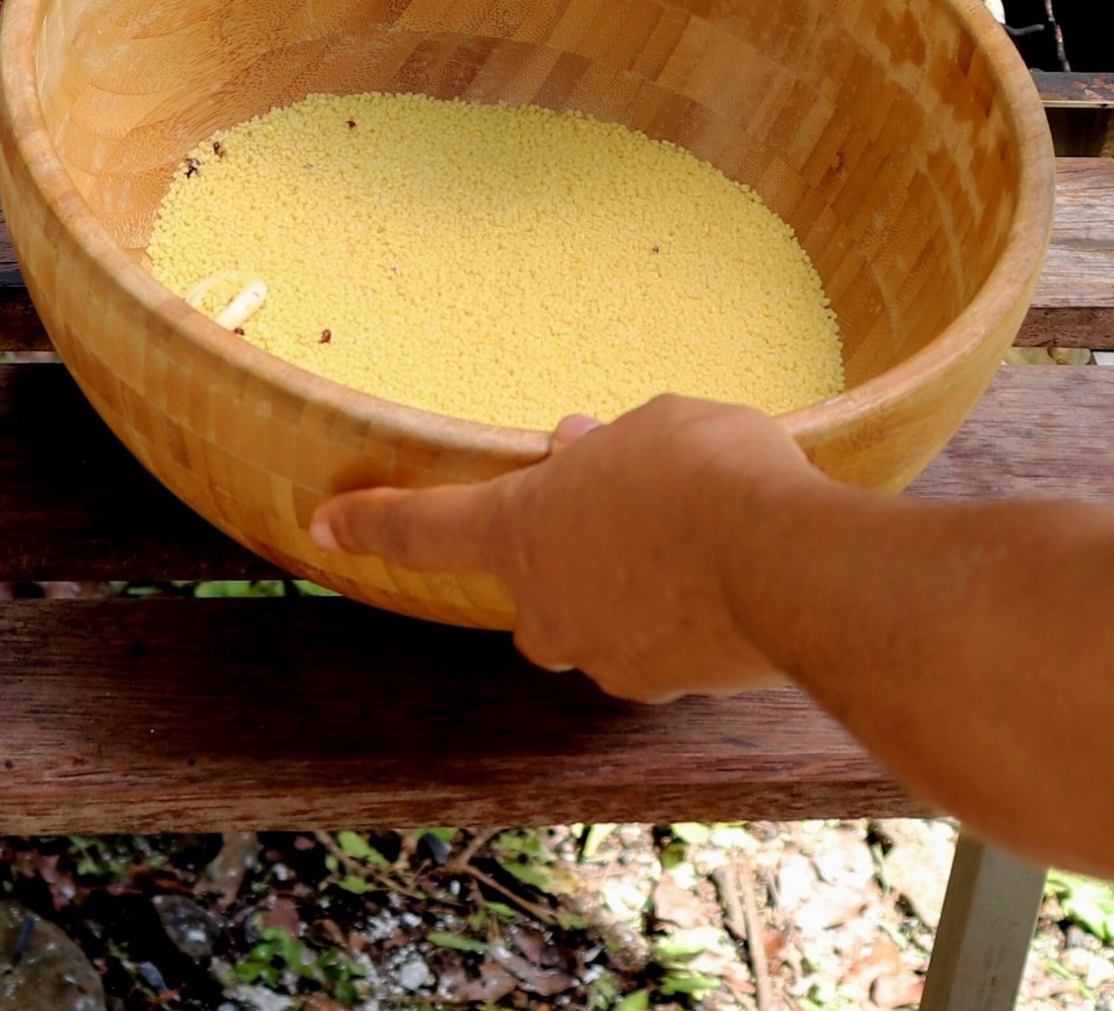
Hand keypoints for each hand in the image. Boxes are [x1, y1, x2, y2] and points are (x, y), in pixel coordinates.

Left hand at [312, 394, 823, 699]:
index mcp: (521, 526)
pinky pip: (655, 642)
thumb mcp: (654, 427)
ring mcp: (604, 653)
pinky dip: (677, 614)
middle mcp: (547, 604)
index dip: (370, 521)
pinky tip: (725, 579)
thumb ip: (608, 448)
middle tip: (621, 506)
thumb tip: (584, 450)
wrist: (792, 568)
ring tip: (696, 537)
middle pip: (529, 585)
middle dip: (564, 551)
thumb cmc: (711, 474)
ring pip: (598, 616)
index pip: (423, 527)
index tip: (320, 523)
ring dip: (628, 582)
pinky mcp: (665, 686)